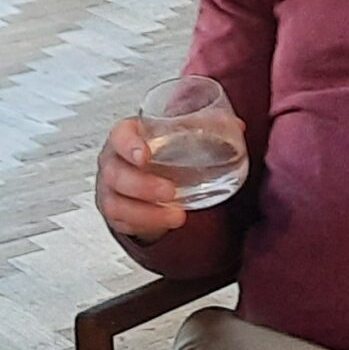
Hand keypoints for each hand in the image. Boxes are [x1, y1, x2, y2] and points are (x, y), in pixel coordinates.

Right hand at [96, 114, 243, 248]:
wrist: (147, 172)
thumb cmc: (160, 149)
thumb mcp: (179, 133)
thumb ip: (206, 126)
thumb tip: (237, 126)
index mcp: (126, 136)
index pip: (119, 136)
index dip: (128, 145)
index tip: (145, 156)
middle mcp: (113, 162)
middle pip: (116, 174)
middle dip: (143, 186)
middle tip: (171, 191)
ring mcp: (110, 189)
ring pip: (116, 203)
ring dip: (146, 212)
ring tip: (177, 215)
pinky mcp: (116, 212)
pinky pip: (123, 221)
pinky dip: (145, 223)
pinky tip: (166, 222)